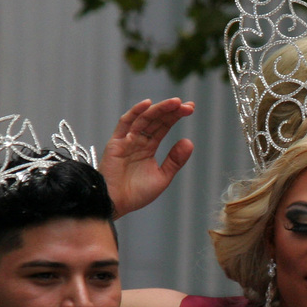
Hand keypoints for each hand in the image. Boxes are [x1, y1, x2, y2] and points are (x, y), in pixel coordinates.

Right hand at [99, 97, 193, 216]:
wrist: (116, 203)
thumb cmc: (136, 194)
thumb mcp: (162, 177)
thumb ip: (175, 160)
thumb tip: (189, 141)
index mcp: (148, 147)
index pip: (163, 126)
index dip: (176, 116)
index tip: (190, 108)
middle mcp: (137, 140)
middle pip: (156, 119)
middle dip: (171, 110)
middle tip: (187, 105)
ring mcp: (126, 140)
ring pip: (144, 118)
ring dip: (159, 109)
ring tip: (175, 102)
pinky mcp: (116, 142)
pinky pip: (125, 123)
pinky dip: (135, 112)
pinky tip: (148, 104)